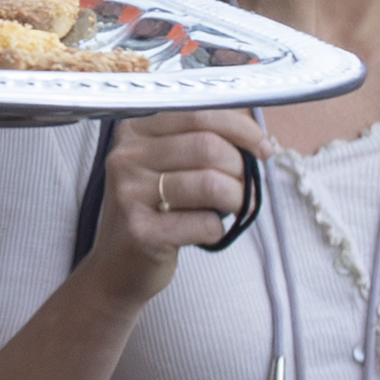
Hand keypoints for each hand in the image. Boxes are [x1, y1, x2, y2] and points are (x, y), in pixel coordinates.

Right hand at [82, 113, 258, 314]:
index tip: (262, 147)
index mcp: (134, 131)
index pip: (199, 114)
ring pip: (211, 184)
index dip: (242, 129)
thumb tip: (255, 128)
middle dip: (241, 169)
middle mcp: (126, 157)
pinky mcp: (141, 232)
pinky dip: (218, 229)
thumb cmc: (154, 211)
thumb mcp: (168, 165)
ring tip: (234, 209)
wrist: (117, 265)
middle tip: (247, 187)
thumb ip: (203, 139)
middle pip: (208, 146)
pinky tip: (205, 232)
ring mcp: (129, 194)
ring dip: (237, 199)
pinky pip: (205, 223)